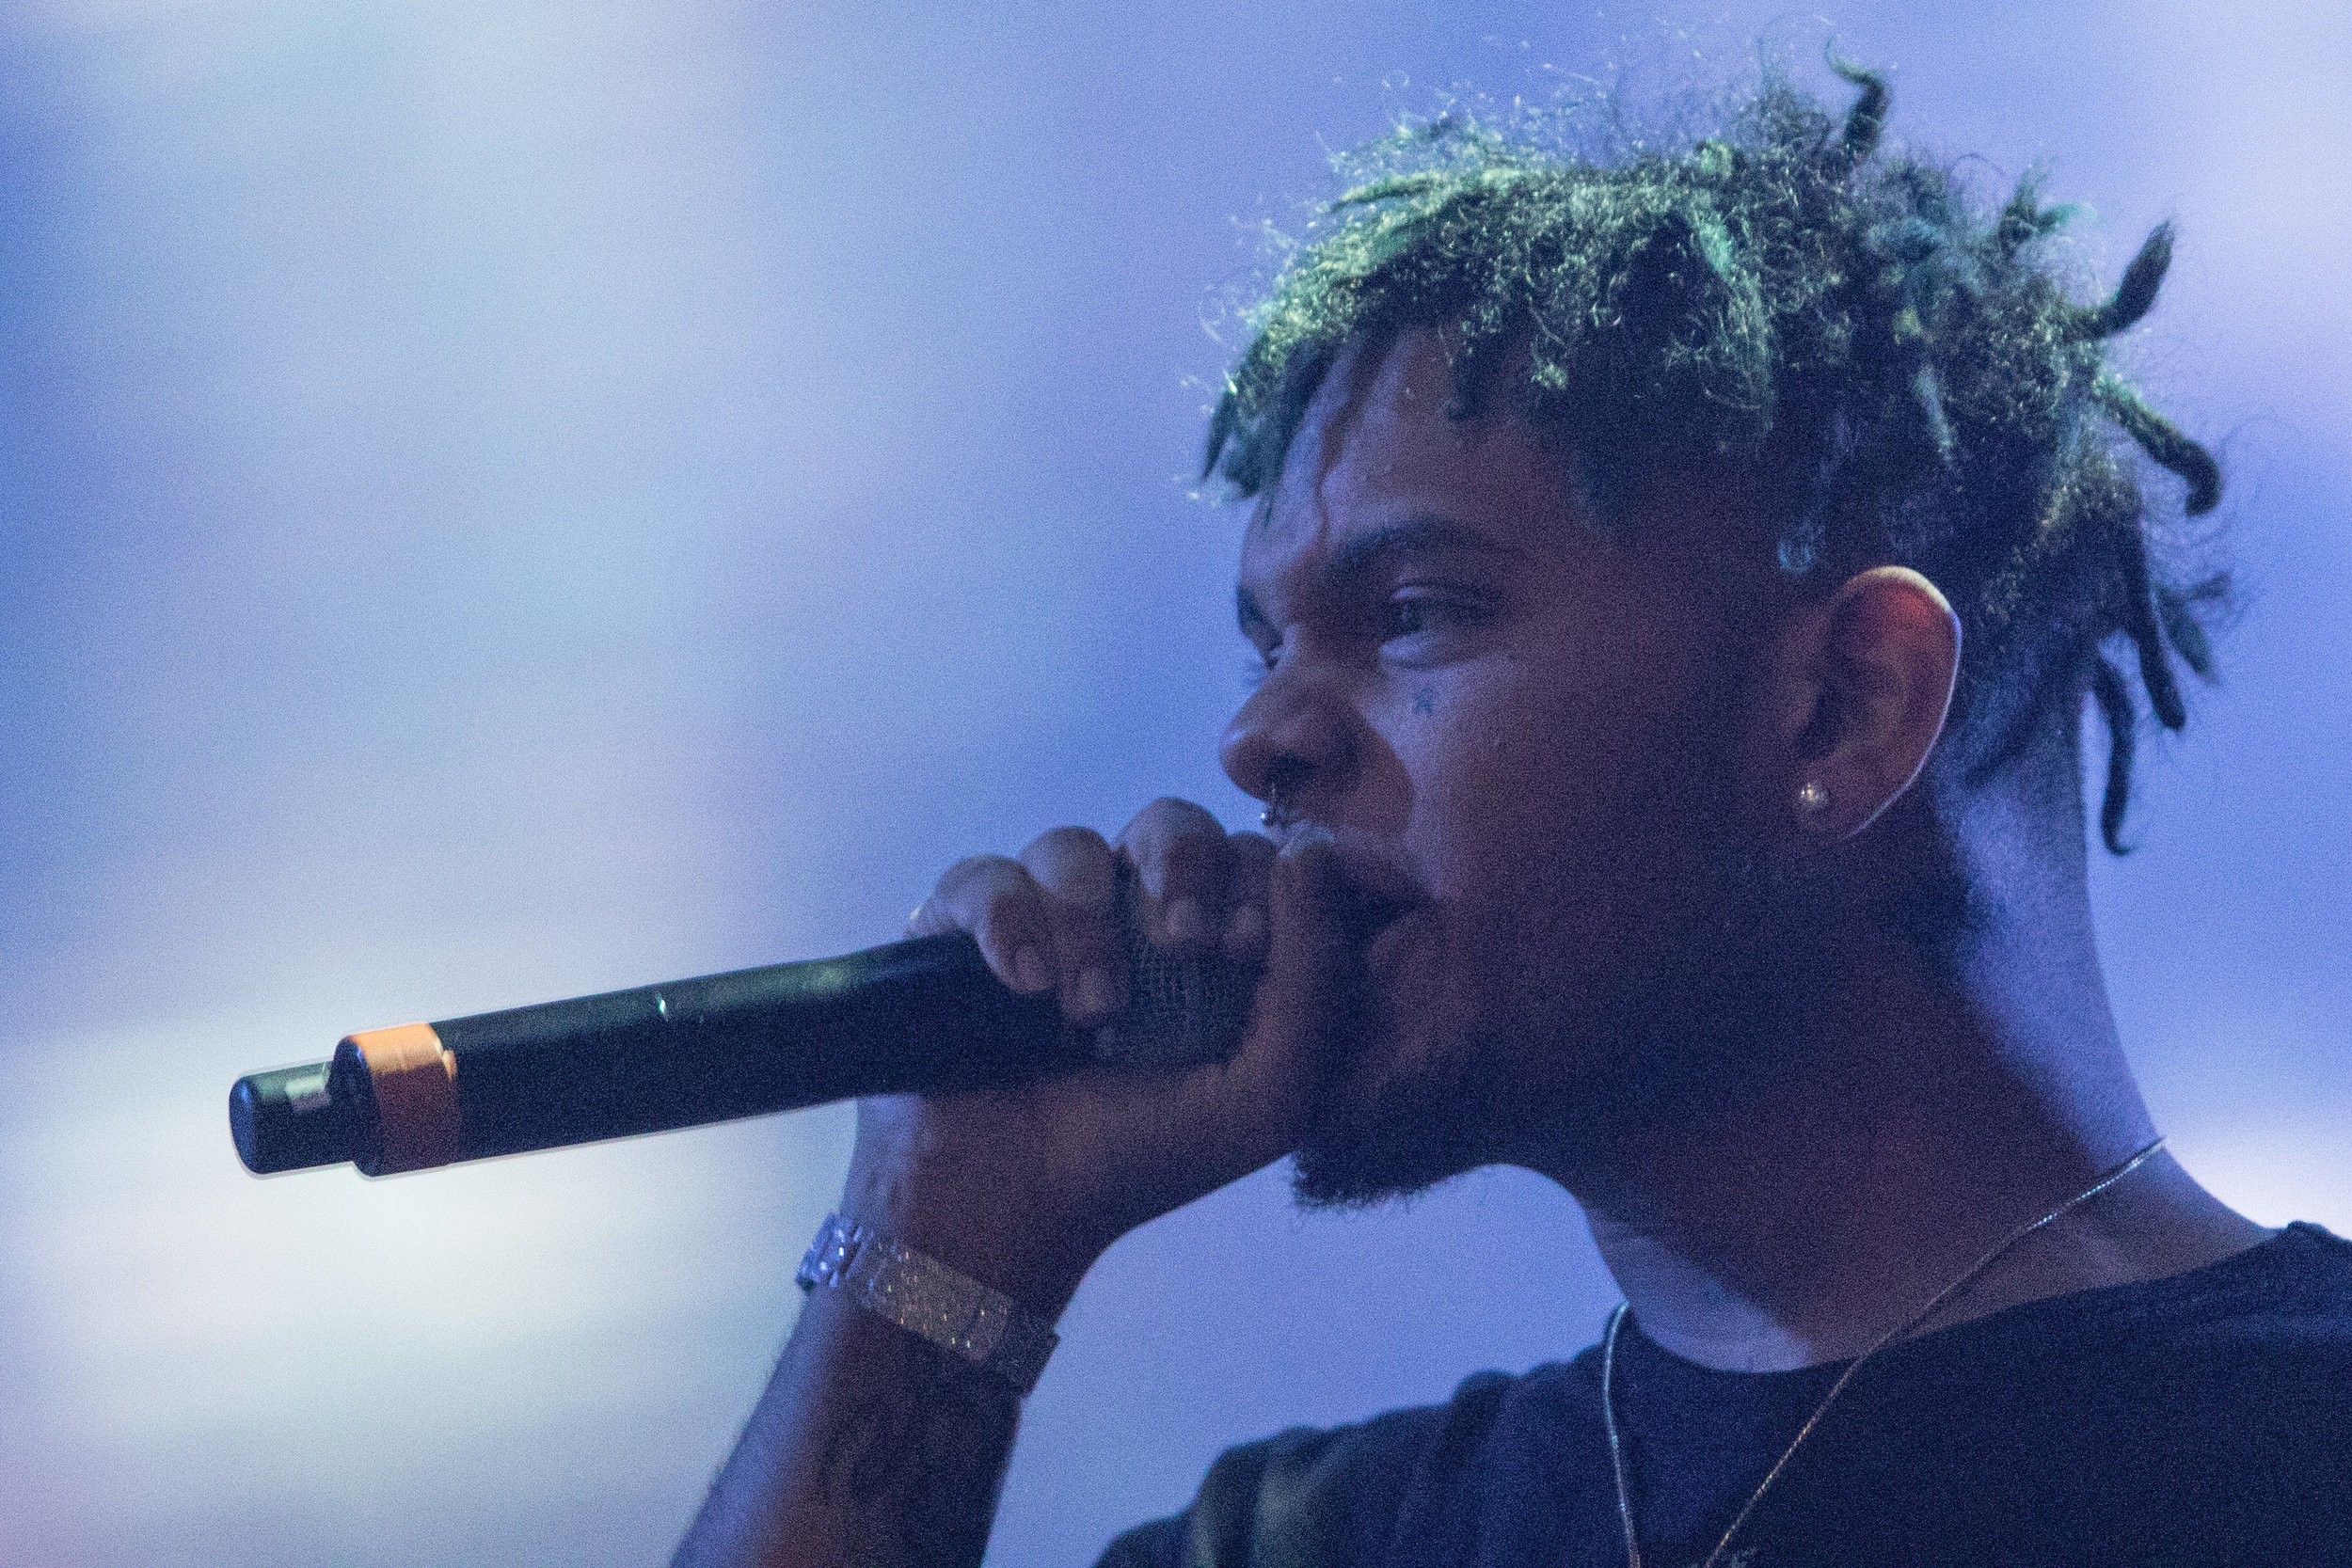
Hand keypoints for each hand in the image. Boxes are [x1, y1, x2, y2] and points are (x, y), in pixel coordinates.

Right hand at [845, 798, 1351, 1317]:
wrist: (1018, 1207)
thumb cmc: (1154, 1152)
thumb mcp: (1273, 1088)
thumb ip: (1317, 975)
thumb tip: (1315, 848)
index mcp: (1213, 944)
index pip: (1253, 854)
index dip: (1257, 879)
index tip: (1244, 947)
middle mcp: (1129, 916)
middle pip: (1170, 822)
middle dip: (1182, 868)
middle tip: (1184, 943)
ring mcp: (1044, 916)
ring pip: (1073, 848)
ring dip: (1091, 926)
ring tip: (1092, 1014)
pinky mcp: (963, 926)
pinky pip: (986, 875)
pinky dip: (1008, 921)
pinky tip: (1023, 987)